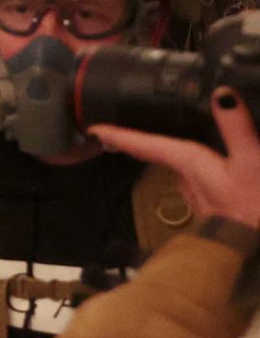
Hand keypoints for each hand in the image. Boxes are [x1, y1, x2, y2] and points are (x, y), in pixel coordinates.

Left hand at [90, 87, 259, 230]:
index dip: (120, 134)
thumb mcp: (250, 161)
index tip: (94, 128)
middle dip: (133, 141)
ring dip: (158, 151)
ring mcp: (200, 192)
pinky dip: (185, 162)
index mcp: (190, 164)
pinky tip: (192, 160)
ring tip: (145, 138)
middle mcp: (188, 178)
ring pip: (173, 165)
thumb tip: (221, 94)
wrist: (255, 243)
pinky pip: (193, 174)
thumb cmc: (254, 206)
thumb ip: (235, 127)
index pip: (145, 145)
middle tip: (112, 130)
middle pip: (154, 154)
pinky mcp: (215, 200)